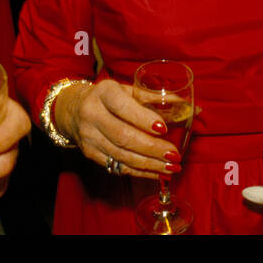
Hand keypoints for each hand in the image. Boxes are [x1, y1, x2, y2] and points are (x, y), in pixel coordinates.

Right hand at [55, 79, 179, 180]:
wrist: (73, 109)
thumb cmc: (108, 97)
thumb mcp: (126, 89)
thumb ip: (154, 98)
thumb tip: (189, 106)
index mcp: (104, 92)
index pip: (122, 107)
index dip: (143, 119)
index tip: (164, 128)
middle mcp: (92, 114)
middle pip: (123, 135)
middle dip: (151, 148)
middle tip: (174, 154)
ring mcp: (89, 136)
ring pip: (121, 155)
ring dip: (149, 164)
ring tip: (171, 167)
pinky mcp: (90, 153)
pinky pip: (117, 166)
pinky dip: (140, 172)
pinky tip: (157, 173)